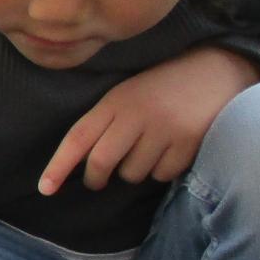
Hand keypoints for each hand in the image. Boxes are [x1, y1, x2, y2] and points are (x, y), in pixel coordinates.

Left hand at [40, 46, 259, 195]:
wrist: (215, 71)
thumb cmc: (160, 89)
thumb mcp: (127, 95)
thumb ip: (104, 124)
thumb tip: (82, 165)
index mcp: (114, 101)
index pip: (78, 137)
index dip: (58, 166)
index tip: (44, 189)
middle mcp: (136, 114)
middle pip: (101, 162)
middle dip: (95, 178)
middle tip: (96, 180)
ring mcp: (164, 128)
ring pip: (132, 173)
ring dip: (133, 171)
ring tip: (146, 148)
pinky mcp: (189, 141)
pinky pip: (161, 174)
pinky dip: (160, 170)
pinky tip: (170, 150)